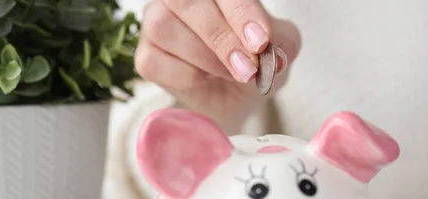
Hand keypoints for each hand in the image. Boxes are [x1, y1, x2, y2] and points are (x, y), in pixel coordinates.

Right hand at [135, 0, 300, 128]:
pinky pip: (154, 61)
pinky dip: (187, 76)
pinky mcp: (145, 56)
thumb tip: (264, 46)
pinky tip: (205, 78)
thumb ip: (280, 39)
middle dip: (220, 37)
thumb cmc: (258, 61)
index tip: (260, 42)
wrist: (239, 97)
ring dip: (205, 58)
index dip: (241, 13)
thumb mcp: (282, 47)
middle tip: (247, 68)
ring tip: (230, 73)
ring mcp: (157, 23)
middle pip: (185, 1)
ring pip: (164, 27)